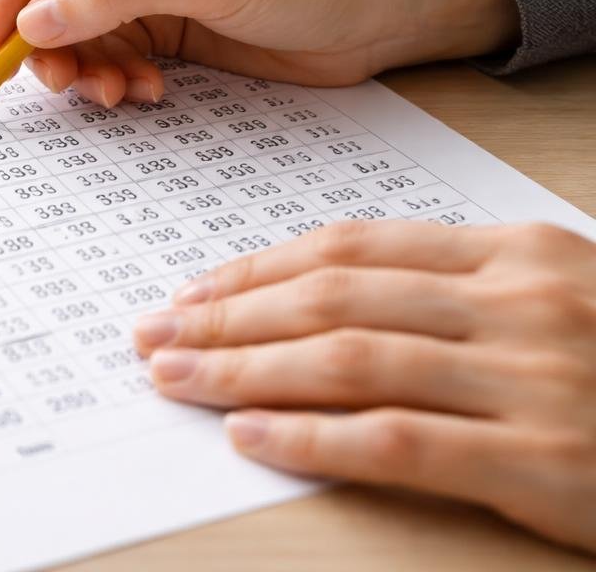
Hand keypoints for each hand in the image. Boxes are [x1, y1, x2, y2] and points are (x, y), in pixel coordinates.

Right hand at [0, 0, 517, 105]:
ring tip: (110, 93)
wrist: (387, 9)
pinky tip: (140, 92)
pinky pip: (100, 49)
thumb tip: (31, 22)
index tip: (2, 31)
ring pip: (65, 21)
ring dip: (76, 64)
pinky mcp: (156, 16)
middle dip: (40, 31)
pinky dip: (107, 77)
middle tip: (51, 78)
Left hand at [132, 219, 595, 551]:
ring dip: (244, 368)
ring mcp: (531, 379)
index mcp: (519, 252)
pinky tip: (250, 434)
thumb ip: (458, 291)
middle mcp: (520, 302)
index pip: (354, 247)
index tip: (194, 288)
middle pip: (335, 297)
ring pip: (349, 359)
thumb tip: (328, 300)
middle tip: (154, 331)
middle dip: (229, 315)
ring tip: (175, 376)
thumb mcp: (560, 300)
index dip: (259, 269)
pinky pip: (396, 442)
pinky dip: (311, 435)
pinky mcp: (541, 461)